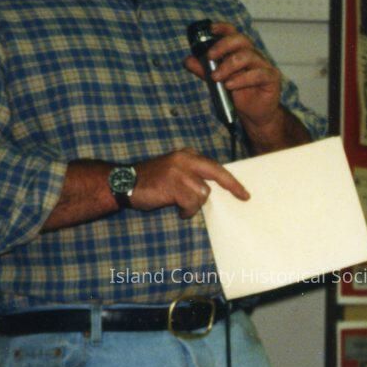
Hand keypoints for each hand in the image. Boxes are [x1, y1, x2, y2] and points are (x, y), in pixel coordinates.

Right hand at [134, 148, 248, 218]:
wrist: (124, 182)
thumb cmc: (150, 181)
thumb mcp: (174, 171)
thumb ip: (192, 176)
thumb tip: (211, 191)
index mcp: (187, 155)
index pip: (215, 166)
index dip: (230, 180)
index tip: (243, 192)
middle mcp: (185, 159)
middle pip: (217, 173)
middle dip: (232, 186)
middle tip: (243, 197)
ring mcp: (179, 171)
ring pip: (203, 193)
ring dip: (194, 204)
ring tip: (181, 205)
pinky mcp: (173, 185)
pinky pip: (191, 204)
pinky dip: (186, 211)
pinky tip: (177, 210)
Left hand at [185, 21, 282, 137]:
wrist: (255, 114)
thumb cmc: (239, 94)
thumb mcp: (218, 81)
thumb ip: (204, 70)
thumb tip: (187, 60)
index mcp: (240, 51)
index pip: (233, 33)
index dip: (223, 28)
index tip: (210, 29)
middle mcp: (253, 55)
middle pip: (241, 40)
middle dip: (223, 46)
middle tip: (210, 57)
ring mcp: (264, 65)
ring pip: (248, 56)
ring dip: (229, 65)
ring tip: (216, 77)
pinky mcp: (272, 78)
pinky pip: (258, 74)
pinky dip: (242, 79)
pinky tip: (230, 85)